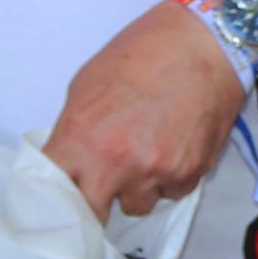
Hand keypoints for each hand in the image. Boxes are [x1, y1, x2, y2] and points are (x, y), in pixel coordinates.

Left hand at [44, 0, 249, 217]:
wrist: (203, 45)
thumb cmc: (144, 53)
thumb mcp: (86, 84)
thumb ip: (74, 130)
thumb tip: (70, 158)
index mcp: (81, 139)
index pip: (54, 192)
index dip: (57, 192)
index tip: (62, 192)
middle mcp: (116, 164)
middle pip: (93, 214)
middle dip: (95, 200)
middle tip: (103, 181)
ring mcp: (155, 173)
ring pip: (137, 205)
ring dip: (137, 186)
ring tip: (148, 148)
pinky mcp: (190, 174)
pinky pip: (172, 192)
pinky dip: (171, 176)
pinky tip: (175, 143)